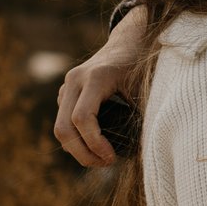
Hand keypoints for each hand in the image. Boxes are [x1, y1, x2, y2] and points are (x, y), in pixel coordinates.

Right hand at [54, 5, 149, 166]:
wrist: (129, 41)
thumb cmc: (142, 65)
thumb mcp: (146, 87)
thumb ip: (144, 114)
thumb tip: (146, 151)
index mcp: (96, 77)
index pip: (83, 118)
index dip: (94, 144)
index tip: (112, 158)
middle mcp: (75, 80)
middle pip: (64, 128)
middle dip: (82, 153)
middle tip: (105, 164)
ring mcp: (67, 85)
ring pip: (60, 127)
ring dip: (77, 149)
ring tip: (102, 159)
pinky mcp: (66, 92)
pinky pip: (63, 121)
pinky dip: (75, 139)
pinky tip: (95, 146)